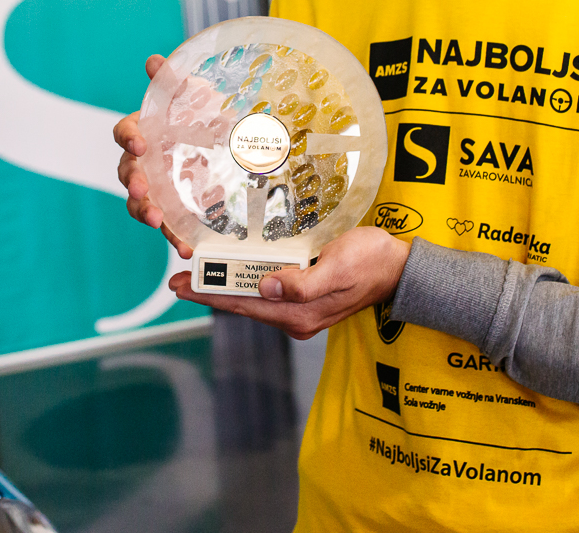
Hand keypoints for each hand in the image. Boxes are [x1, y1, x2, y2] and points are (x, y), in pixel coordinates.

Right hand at [113, 54, 192, 258]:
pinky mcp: (171, 210)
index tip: (139, 143)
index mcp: (143, 132)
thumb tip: (153, 60)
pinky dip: (174, 238)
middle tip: (143, 190)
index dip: (128, 138)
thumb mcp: (193, 96)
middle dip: (134, 182)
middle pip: (127, 173)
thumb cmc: (198, 115)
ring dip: (145, 213)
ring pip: (139, 204)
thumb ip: (174, 81)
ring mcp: (154, 189)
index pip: (124, 133)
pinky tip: (187, 248)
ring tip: (157, 222)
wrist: (222, 143)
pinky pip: (168, 226)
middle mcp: (142, 163)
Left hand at [169, 227, 410, 339]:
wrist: (400, 269)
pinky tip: (235, 271)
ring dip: (225, 285)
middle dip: (209, 291)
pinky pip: (268, 290)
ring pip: (253, 297)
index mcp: (298, 314)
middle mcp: (295, 316)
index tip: (180, 286)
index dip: (209, 294)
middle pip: (243, 303)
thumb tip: (266, 288)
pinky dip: (246, 280)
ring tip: (198, 274)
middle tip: (177, 278)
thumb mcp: (338, 268)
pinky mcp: (306, 295)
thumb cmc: (372, 263)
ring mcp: (300, 307)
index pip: (243, 304)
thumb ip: (302, 284)